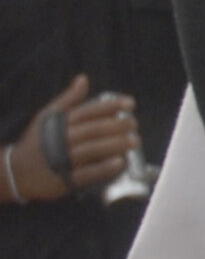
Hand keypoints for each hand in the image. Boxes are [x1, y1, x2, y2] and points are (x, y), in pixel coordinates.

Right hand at [19, 79, 139, 201]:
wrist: (16, 171)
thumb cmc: (37, 141)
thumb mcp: (48, 117)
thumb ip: (69, 99)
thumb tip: (83, 79)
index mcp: (60, 123)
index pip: (88, 111)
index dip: (110, 106)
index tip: (130, 103)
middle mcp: (62, 139)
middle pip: (92, 130)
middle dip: (116, 126)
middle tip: (134, 123)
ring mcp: (63, 160)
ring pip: (92, 150)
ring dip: (115, 145)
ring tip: (134, 141)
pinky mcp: (65, 179)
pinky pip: (86, 174)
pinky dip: (103, 168)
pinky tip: (119, 162)